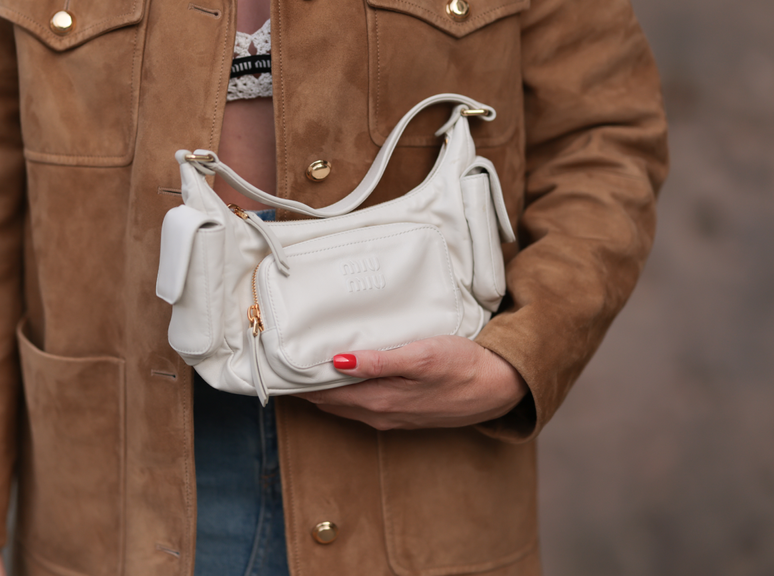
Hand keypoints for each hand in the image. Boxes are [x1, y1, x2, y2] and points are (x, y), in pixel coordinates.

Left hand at [297, 335, 527, 429]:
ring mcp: (391, 417)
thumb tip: (338, 361)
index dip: (296, 381)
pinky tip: (341, 377)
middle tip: (279, 362)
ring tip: (300, 369)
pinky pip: (361, 405)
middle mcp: (379, 415)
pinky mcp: (404, 412)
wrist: (500, 388)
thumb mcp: (421, 356)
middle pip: (327, 402)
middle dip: (302, 386)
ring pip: (343, 405)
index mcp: (378, 401)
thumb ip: (379, 361)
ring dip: (321, 390)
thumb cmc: (462, 365)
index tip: (273, 364)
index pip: (322, 394)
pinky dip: (343, 393)